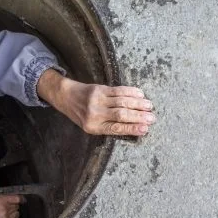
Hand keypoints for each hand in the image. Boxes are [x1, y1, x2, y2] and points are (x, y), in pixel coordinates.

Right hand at [0, 182, 21, 217]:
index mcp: (0, 200)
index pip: (17, 198)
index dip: (19, 198)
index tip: (20, 198)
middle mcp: (4, 209)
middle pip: (16, 206)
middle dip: (13, 205)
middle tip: (6, 205)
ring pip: (16, 214)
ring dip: (13, 213)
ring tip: (6, 212)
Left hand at [37, 69, 155, 136]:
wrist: (66, 96)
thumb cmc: (81, 114)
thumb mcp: (91, 126)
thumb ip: (110, 127)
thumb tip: (134, 127)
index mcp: (94, 127)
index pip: (116, 129)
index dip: (132, 129)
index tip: (145, 129)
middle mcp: (95, 114)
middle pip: (121, 115)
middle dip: (139, 116)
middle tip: (152, 118)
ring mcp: (97, 100)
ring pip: (122, 101)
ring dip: (138, 104)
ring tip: (149, 106)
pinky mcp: (99, 89)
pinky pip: (118, 90)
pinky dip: (131, 92)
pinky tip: (140, 94)